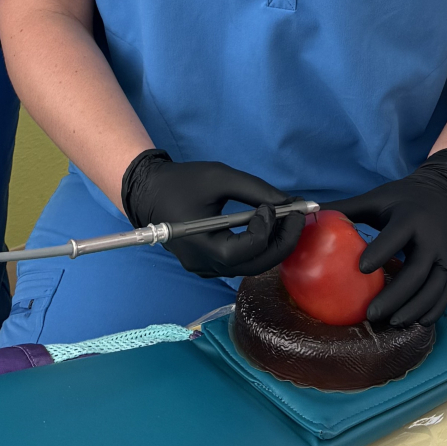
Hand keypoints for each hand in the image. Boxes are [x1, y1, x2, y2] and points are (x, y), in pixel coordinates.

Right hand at [120, 149, 306, 278]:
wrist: (149, 191)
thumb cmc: (183, 182)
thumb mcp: (220, 177)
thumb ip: (255, 189)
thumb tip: (288, 203)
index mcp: (204, 247)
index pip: (248, 249)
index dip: (269, 228)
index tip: (274, 204)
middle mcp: (206, 265)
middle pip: (256, 264)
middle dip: (283, 241)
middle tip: (298, 215)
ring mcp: (206, 269)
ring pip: (250, 266)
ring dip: (272, 245)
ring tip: (286, 220)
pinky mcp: (208, 264)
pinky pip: (240, 262)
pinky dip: (258, 248)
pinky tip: (267, 228)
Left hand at [335, 149, 446, 327]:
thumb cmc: (404, 199)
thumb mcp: (377, 198)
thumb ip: (347, 208)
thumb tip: (310, 214)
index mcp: (410, 217)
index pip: (396, 235)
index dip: (381, 251)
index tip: (361, 269)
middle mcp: (431, 239)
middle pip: (416, 271)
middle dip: (395, 295)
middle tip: (370, 314)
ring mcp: (445, 256)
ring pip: (433, 288)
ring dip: (413, 308)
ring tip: (390, 323)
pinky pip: (445, 294)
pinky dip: (432, 311)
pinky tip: (415, 322)